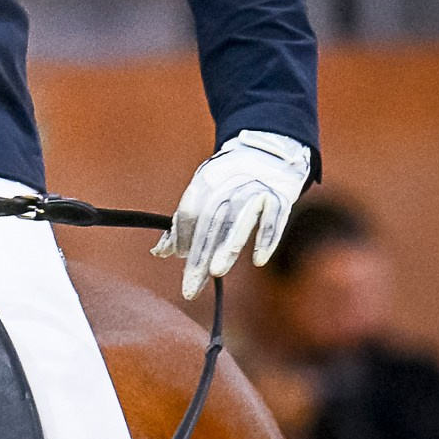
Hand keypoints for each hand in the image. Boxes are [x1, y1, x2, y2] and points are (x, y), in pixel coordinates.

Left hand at [155, 129, 311, 299]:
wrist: (269, 153)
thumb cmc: (229, 180)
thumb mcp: (204, 192)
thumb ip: (182, 223)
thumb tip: (158, 252)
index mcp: (206, 181)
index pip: (190, 210)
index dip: (182, 233)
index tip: (178, 256)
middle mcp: (229, 184)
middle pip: (211, 222)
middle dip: (199, 255)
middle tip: (190, 286)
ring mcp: (255, 190)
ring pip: (238, 221)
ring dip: (227, 247)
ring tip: (215, 272)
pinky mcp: (279, 198)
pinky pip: (273, 219)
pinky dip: (266, 238)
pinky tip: (258, 260)